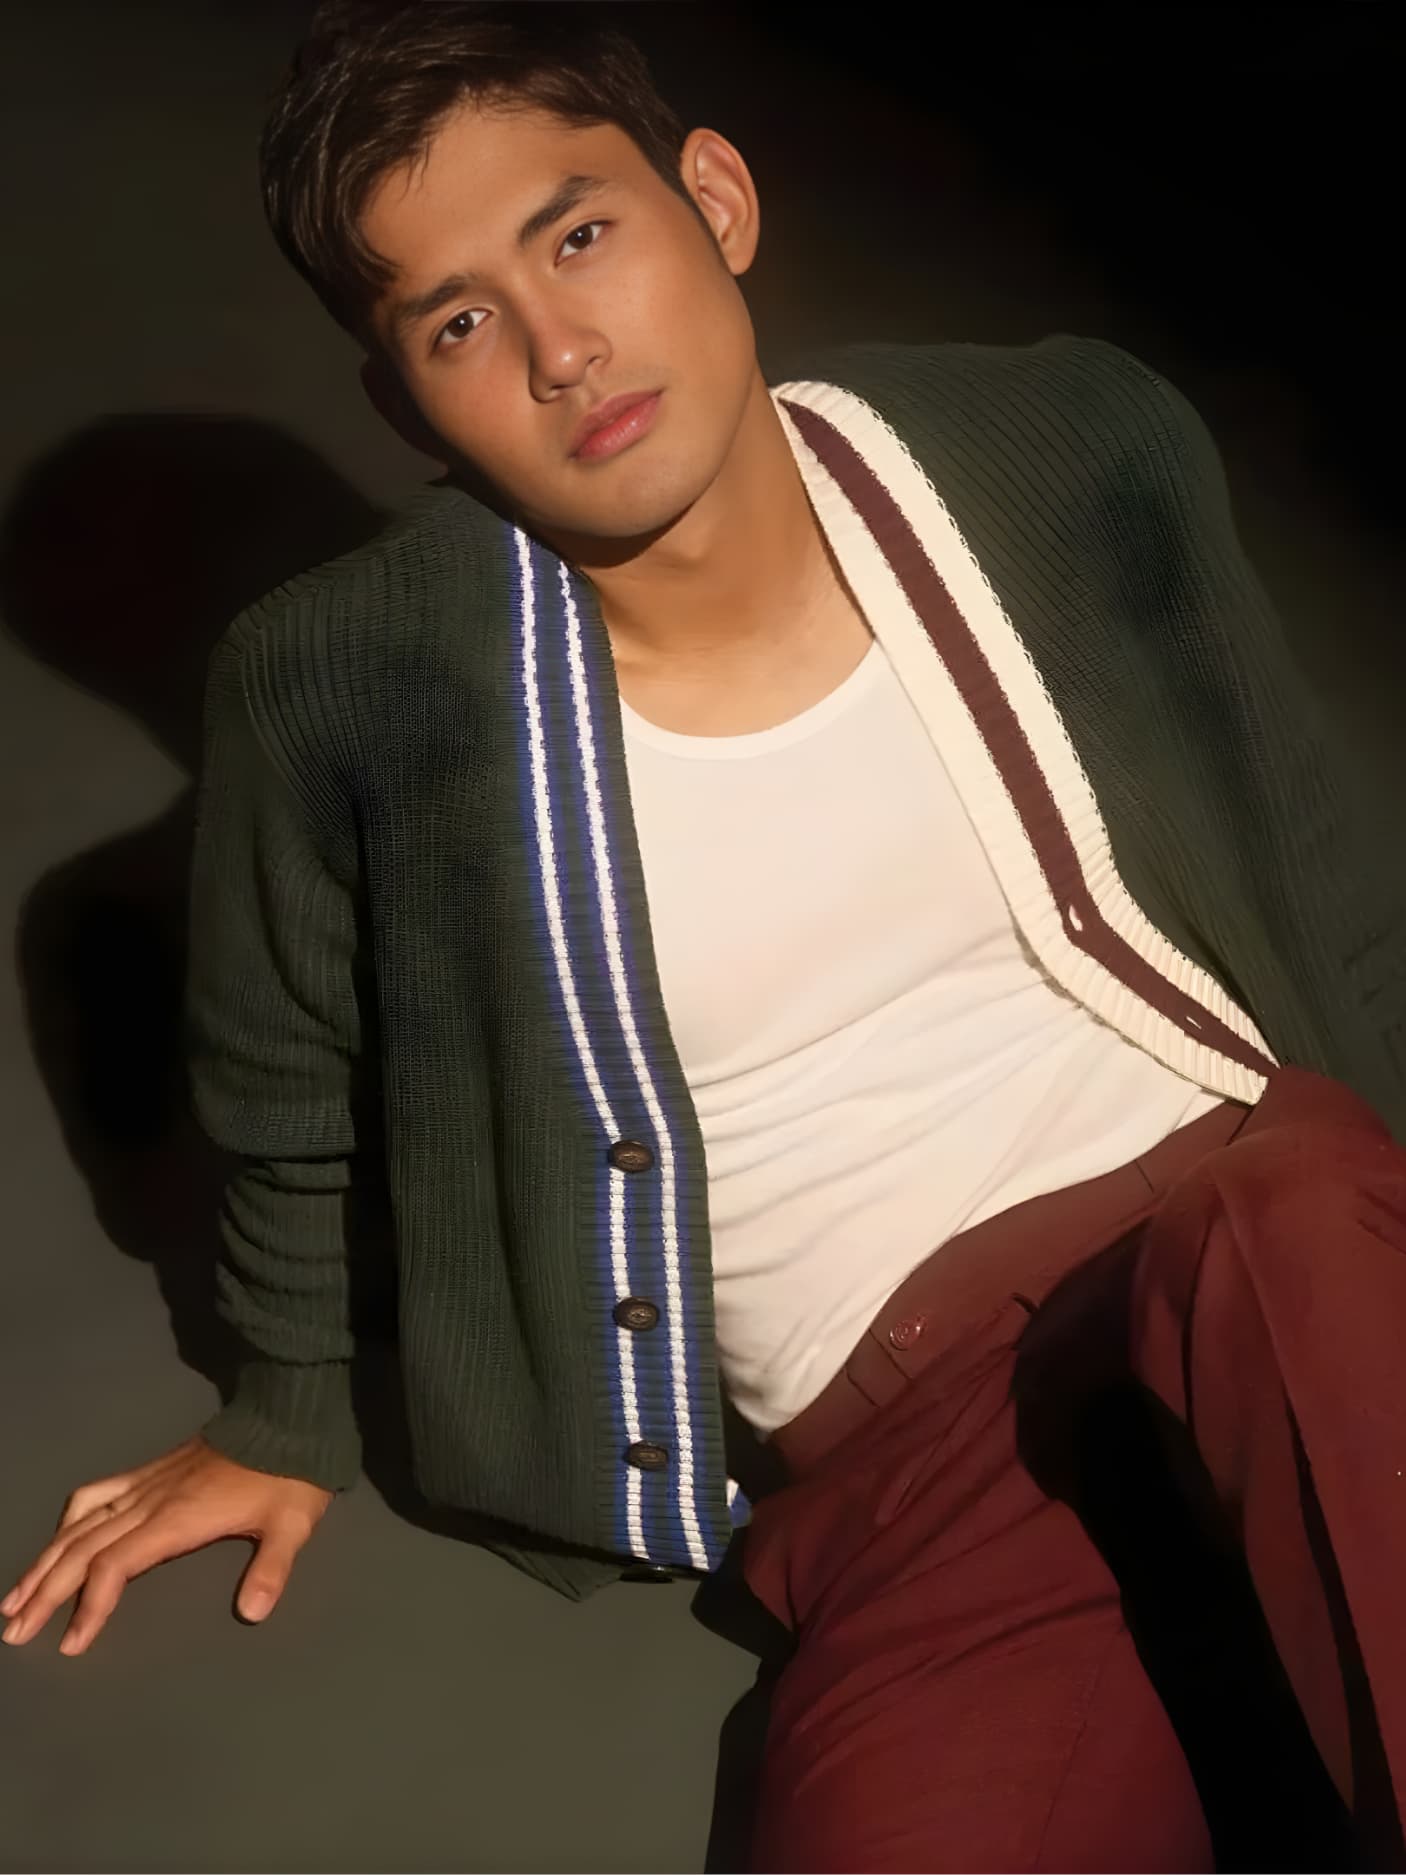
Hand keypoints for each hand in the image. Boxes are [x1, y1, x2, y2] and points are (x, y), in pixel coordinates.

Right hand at [1, 1435, 333, 1655]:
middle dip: (45, 1591)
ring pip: (79, 1523)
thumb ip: (271, 1568)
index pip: (116, 1565)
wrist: (284, 1418)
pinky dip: (68, 1520)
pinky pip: (96, 1494)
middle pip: (83, 1549)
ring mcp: (146, 1483)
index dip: (90, 1605)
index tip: (71, 1644)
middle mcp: (150, 1501)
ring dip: (44, 1559)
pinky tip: (57, 1538)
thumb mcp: (290, 1524)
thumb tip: (253, 1612)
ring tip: (16, 1596)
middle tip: (14, 1630)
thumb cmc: (289, 1476)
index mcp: (177, 1518)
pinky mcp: (149, 1471)